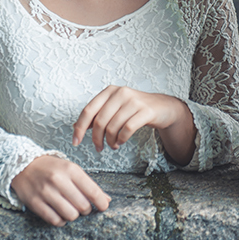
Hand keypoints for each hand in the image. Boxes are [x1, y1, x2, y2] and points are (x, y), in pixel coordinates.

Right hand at [11, 154, 109, 226]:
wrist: (22, 166)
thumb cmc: (51, 168)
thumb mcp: (71, 169)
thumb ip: (88, 184)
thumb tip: (106, 199)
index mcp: (70, 170)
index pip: (92, 191)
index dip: (101, 202)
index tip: (104, 207)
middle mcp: (58, 181)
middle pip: (83, 206)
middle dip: (86, 209)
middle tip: (83, 206)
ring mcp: (46, 193)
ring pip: (70, 215)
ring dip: (74, 215)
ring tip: (70, 209)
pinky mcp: (35, 203)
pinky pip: (55, 220)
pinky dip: (61, 221)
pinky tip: (60, 213)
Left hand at [73, 85, 196, 164]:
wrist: (163, 107)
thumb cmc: (135, 109)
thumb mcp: (114, 108)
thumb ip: (97, 115)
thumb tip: (76, 127)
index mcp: (109, 91)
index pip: (88, 110)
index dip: (79, 128)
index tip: (75, 142)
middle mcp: (120, 93)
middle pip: (99, 121)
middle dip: (96, 139)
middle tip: (98, 148)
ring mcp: (134, 101)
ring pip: (113, 127)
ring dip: (110, 141)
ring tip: (113, 145)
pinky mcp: (146, 111)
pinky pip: (127, 129)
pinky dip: (121, 139)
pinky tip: (121, 142)